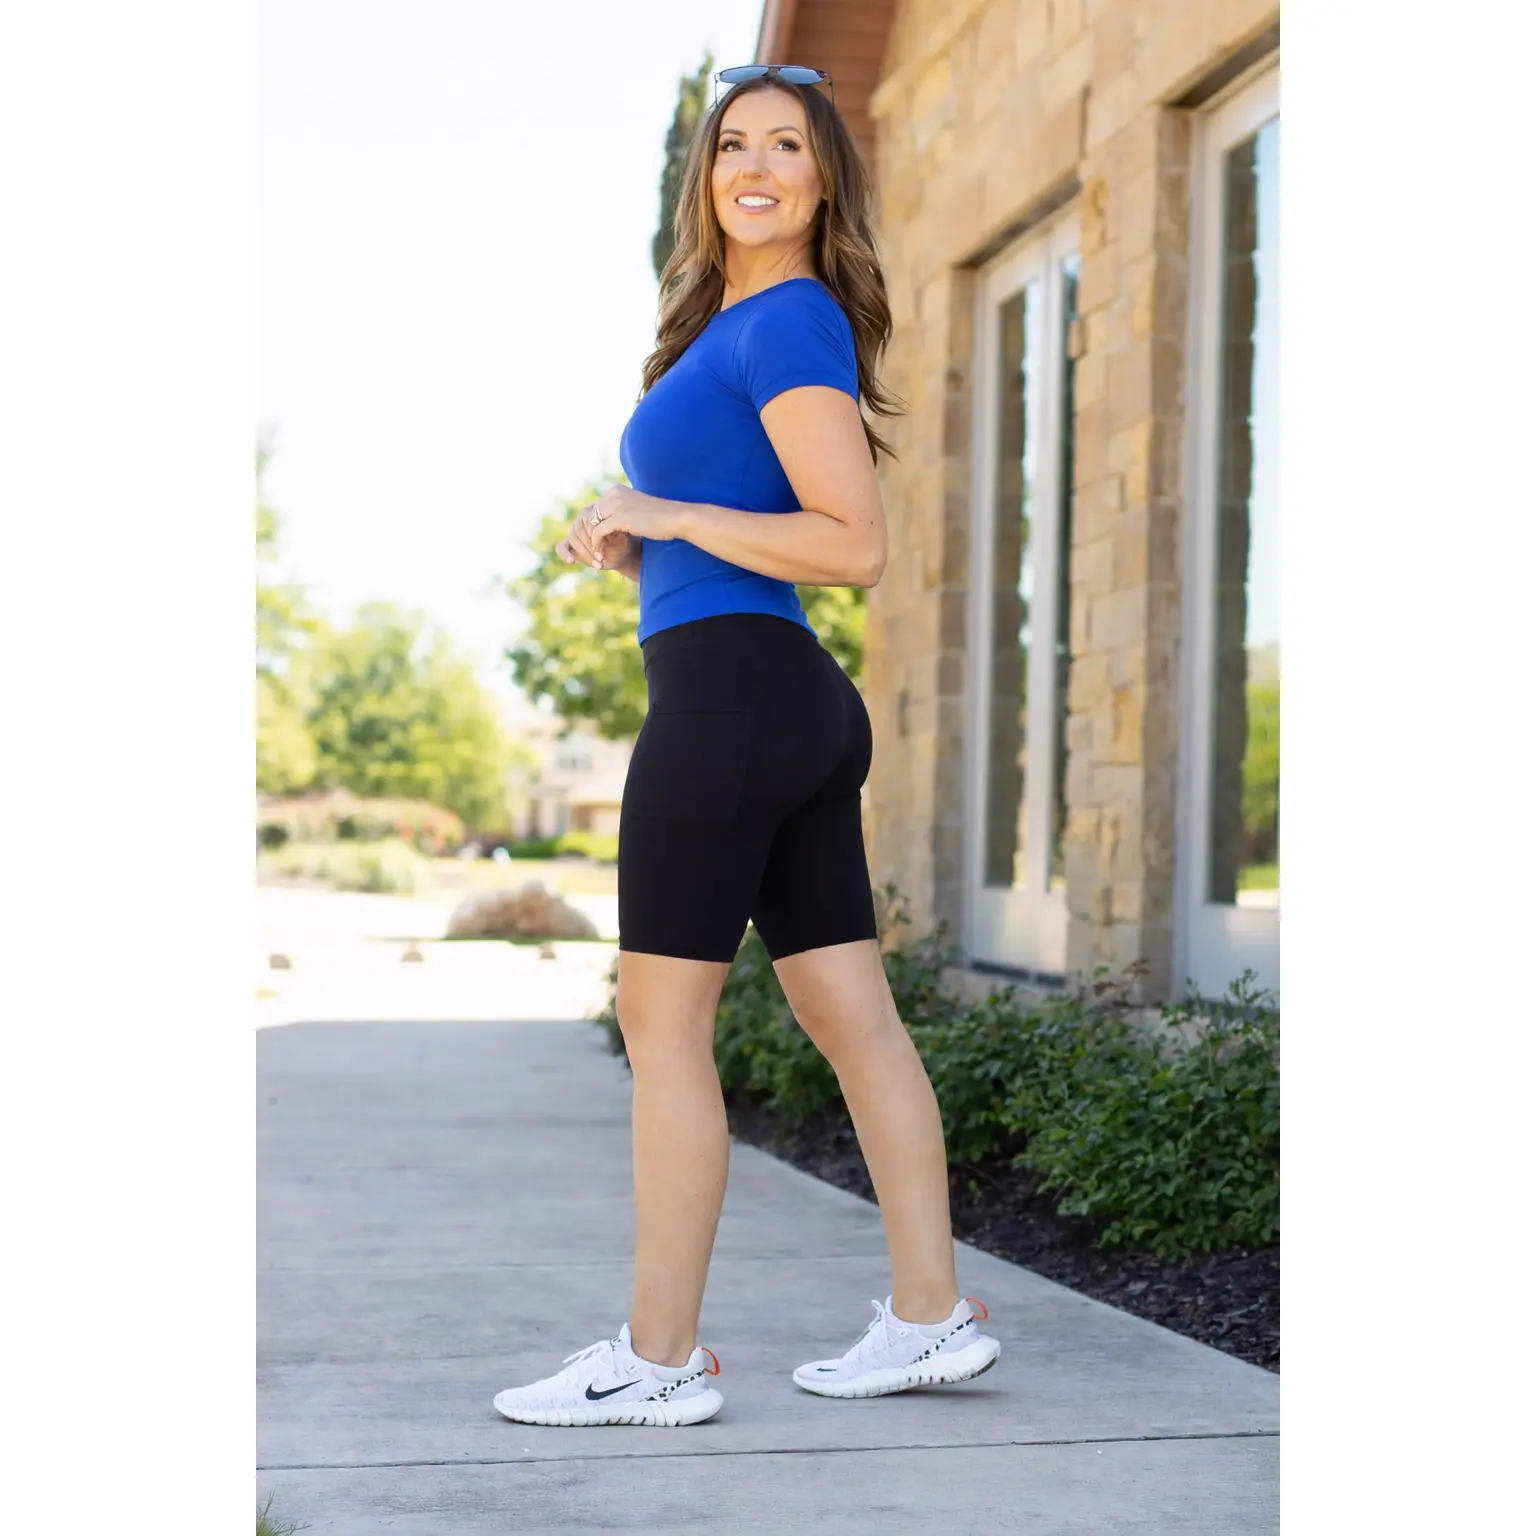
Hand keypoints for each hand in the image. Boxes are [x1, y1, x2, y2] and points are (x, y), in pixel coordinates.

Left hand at [557, 485, 676, 572]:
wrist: (675, 518)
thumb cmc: (659, 517)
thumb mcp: (634, 510)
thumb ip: (619, 511)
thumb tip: (607, 522)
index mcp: (616, 490)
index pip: (596, 509)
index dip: (595, 527)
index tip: (599, 542)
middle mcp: (613, 494)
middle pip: (590, 516)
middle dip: (591, 535)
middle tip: (595, 551)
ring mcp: (615, 505)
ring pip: (592, 525)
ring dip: (593, 542)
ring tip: (597, 555)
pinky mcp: (618, 518)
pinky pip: (599, 533)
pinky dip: (598, 545)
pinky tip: (602, 555)